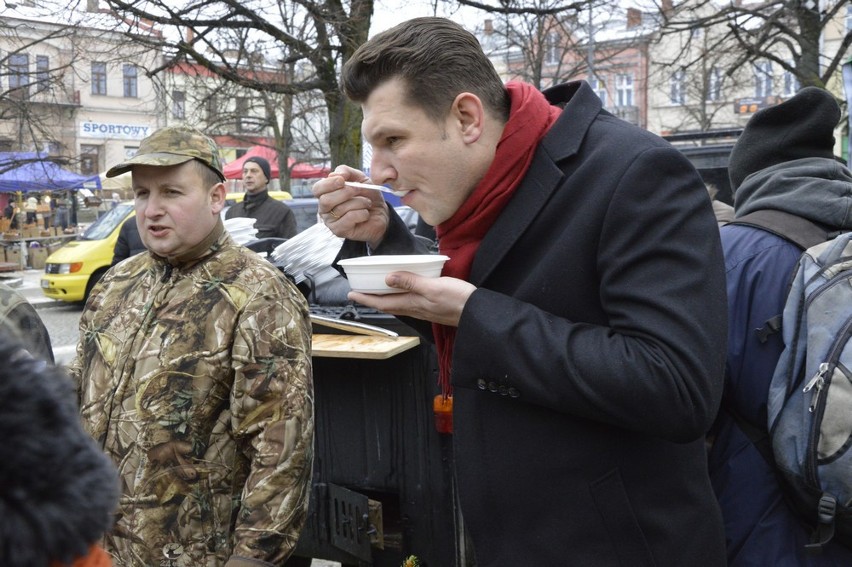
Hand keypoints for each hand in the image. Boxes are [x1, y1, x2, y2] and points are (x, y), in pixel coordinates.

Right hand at [312, 166, 388, 247]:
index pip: (317, 189)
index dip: (328, 184)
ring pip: (340, 209)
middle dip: (345, 192)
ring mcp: (330, 221)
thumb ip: (346, 172)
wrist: (381, 214)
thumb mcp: (359, 178)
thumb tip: (334, 174)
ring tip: (367, 202)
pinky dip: (361, 213)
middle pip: (326, 200)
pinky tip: (366, 214)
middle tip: (359, 190)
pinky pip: (349, 218)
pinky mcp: (339, 231)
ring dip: (359, 202)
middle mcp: (324, 209)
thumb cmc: (367, 196)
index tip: (342, 180)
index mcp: (326, 194)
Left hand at [348, 273, 475, 326]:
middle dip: (372, 299)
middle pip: (387, 304)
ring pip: (397, 304)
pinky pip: (409, 303)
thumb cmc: (458, 300)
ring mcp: (423, 309)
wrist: (477, 312)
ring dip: (384, 298)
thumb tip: (388, 278)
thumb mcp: (433, 287)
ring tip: (376, 292)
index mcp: (412, 303)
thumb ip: (411, 282)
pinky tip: (403, 293)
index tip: (352, 294)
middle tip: (359, 292)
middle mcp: (415, 308)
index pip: (382, 302)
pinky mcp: (432, 307)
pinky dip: (400, 297)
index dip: (366, 298)